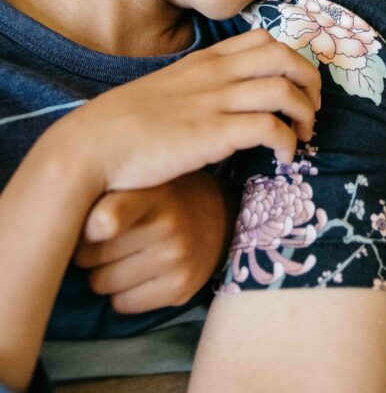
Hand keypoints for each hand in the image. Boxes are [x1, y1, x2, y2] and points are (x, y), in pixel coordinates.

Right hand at [50, 29, 320, 194]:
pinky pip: (270, 128)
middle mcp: (215, 74)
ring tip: (304, 135)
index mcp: (204, 60)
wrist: (92, 145)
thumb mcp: (168, 90)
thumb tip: (226, 102)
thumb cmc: (125, 125)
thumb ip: (200, 87)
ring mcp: (215, 102)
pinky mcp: (214, 135)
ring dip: (306, 113)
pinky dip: (289, 142)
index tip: (297, 85)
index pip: (263, 40)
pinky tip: (285, 157)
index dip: (292, 59)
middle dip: (311, 80)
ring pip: (285, 89)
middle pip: (285, 57)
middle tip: (312, 109)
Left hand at [74, 171, 232, 313]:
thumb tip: (65, 224)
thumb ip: (107, 193)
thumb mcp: (142, 181)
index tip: (88, 229)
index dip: (90, 227)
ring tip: (122, 256)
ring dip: (103, 274)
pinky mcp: (181, 288)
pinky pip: (123, 305)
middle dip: (89, 251)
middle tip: (105, 239)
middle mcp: (168, 224)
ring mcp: (177, 258)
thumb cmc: (162, 197)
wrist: (218, 216)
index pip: (110, 216)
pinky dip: (121, 294)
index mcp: (152, 191)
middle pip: (90, 256)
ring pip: (102, 284)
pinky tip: (137, 274)